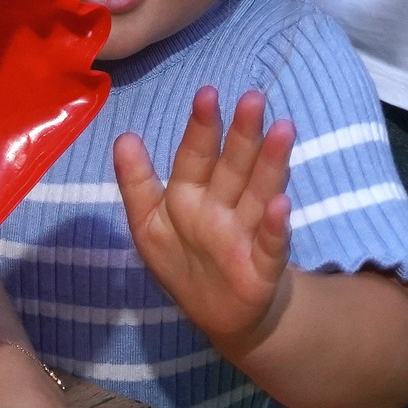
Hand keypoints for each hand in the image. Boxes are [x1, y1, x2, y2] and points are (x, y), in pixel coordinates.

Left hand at [116, 87, 296, 355]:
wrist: (220, 314)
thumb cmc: (183, 260)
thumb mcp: (148, 224)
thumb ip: (136, 183)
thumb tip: (124, 137)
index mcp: (191, 194)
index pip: (195, 156)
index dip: (200, 128)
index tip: (206, 94)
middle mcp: (223, 206)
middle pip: (234, 166)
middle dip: (242, 134)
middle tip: (253, 99)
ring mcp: (246, 233)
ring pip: (259, 192)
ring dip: (271, 163)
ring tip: (283, 130)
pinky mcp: (263, 266)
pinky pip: (270, 244)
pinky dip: (274, 226)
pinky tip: (280, 205)